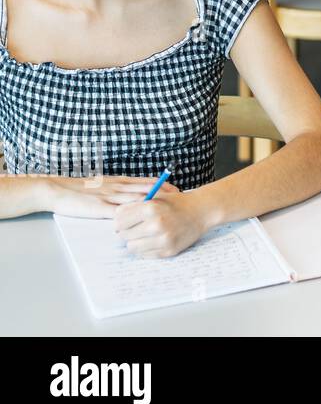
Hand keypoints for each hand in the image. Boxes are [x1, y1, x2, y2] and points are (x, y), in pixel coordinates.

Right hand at [44, 176, 178, 218]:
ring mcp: (110, 197)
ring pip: (136, 200)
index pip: (145, 182)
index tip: (177, 188)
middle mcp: (118, 187)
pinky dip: (132, 216)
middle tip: (180, 198)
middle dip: (164, 194)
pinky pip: (119, 212)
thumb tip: (133, 195)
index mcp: (119, 181)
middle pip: (146, 189)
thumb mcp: (104, 185)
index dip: (162, 185)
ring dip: (153, 204)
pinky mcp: (100, 208)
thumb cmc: (80, 189)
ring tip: (168, 209)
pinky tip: (142, 222)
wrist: (58, 189)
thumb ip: (118, 189)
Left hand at [113, 191, 209, 257]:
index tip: (126, 220)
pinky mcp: (168, 251)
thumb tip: (115, 216)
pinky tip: (154, 240)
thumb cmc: (177, 203)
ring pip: (132, 247)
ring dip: (135, 241)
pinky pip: (145, 255)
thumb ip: (134, 205)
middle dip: (127, 231)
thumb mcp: (156, 197)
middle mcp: (156, 224)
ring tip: (145, 234)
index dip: (120, 221)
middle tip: (137, 227)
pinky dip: (146, 248)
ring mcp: (163, 239)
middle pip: (124, 235)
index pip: (119, 221)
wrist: (202, 211)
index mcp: (151, 208)